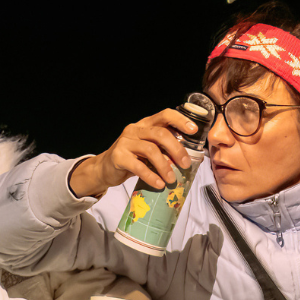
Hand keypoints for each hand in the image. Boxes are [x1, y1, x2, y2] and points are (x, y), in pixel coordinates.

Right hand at [68, 109, 198, 197]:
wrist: (105, 168)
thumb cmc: (132, 158)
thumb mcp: (148, 149)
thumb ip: (163, 148)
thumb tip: (188, 159)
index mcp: (146, 124)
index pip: (165, 115)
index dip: (180, 120)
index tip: (194, 130)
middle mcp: (135, 129)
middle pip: (160, 134)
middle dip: (176, 149)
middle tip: (185, 164)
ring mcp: (125, 142)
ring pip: (151, 150)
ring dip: (165, 166)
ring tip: (172, 179)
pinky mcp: (118, 156)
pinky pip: (138, 166)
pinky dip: (151, 176)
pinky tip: (159, 184)